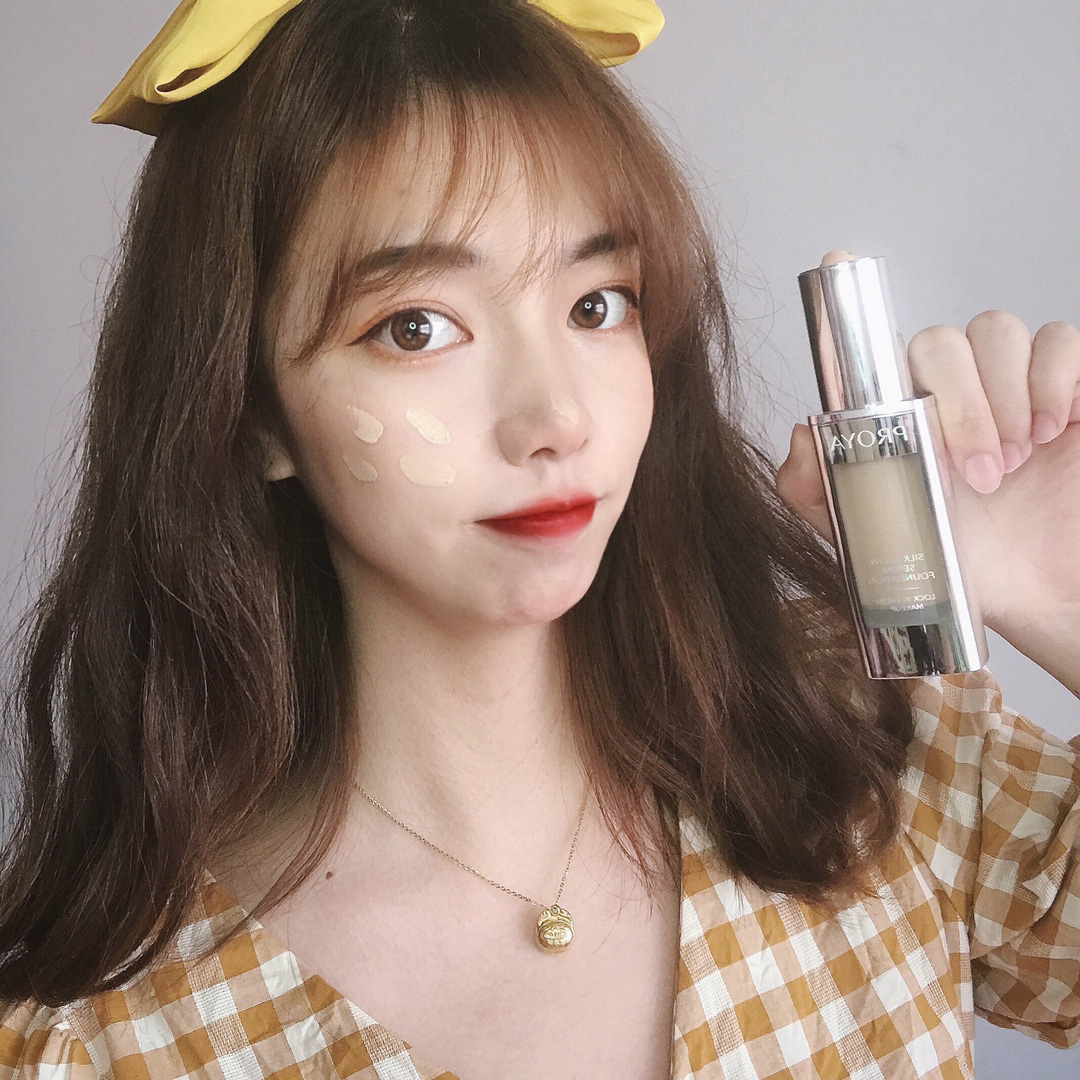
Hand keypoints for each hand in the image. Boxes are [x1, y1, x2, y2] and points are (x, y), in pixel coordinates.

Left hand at [776, 249, 1079, 656]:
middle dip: (959, 401)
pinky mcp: (1066, 385)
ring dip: (1004, 396)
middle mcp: (952, 388)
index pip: (875, 347)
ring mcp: (1010, 382)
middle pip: (941, 339)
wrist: (1029, 590)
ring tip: (1011, 462)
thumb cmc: (958, 560)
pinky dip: (1055, 380)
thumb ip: (822, 493)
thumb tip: (801, 434)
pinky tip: (1051, 431)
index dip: (851, 299)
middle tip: (975, 469)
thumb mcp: (878, 535)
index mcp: (901, 414)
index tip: (835, 258)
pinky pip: (1061, 339)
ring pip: (997, 331)